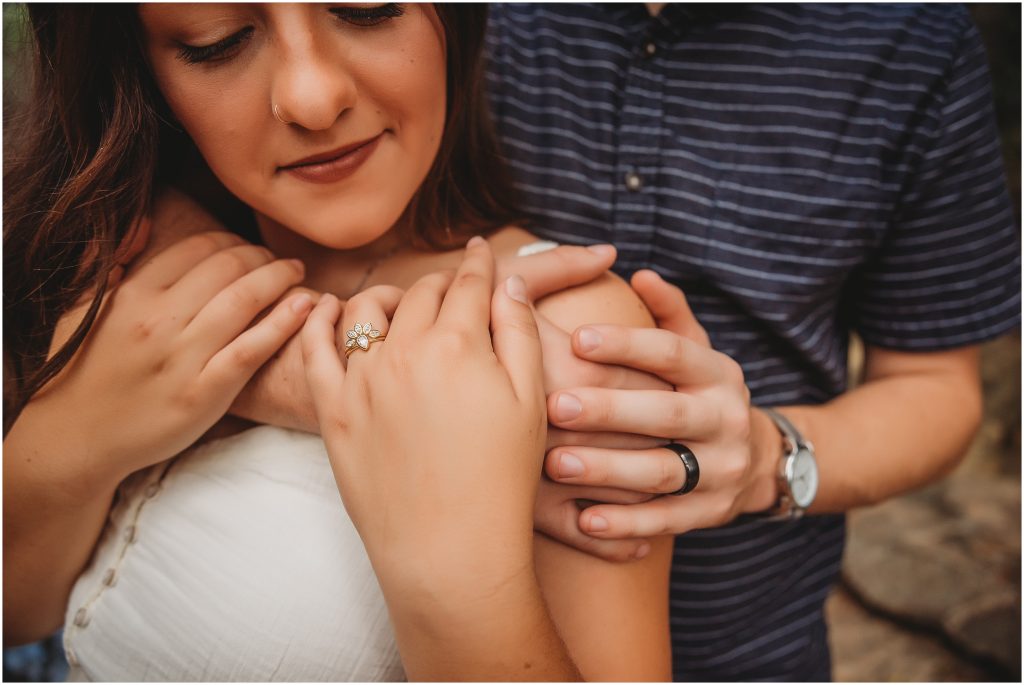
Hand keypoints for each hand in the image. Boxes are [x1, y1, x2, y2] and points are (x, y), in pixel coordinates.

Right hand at [11, 231, 311, 490]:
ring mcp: (183, 357)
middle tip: (280, 261)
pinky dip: (283, 323)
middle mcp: (159, 320)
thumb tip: (143, 221)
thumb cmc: (81, 373)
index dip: (232, 241)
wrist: (76, 439)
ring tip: (297, 273)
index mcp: (133, 295)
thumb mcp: (81, 310)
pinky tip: (306, 306)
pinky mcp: (204, 393)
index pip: (198, 248)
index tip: (247, 248)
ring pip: (245, 300)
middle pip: (229, 268)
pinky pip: (252, 349)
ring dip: (280, 279)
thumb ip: (107, 262)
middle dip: (262, 256)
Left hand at [302, 238, 546, 583]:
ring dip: (388, 296)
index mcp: (460, 344)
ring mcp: (362, 379)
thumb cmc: (501, 480)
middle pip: (423, 293)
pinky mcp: (332, 410)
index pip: (470, 283)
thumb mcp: (530, 401)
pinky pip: (314, 348)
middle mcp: (406, 351)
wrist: (450, 551)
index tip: (482, 249)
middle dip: (443, 281)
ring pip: (368, 309)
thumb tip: (508, 281)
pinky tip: (328, 310)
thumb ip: (519, 332)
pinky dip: (318, 320)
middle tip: (454, 286)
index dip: (480, 262)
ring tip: (402, 304)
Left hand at [542, 270, 777, 539]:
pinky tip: (585, 520)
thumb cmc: (698, 394)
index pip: (673, 352)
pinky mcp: (710, 513)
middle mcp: (726, 418)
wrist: (756, 462)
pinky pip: (666, 521)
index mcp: (718, 373)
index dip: (627, 344)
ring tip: (556, 463)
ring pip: (663, 471)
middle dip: (609, 410)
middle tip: (553, 405)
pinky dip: (627, 524)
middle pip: (667, 413)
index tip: (577, 337)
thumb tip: (640, 274)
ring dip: (608, 469)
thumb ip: (669, 313)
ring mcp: (722, 470)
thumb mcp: (695, 351)